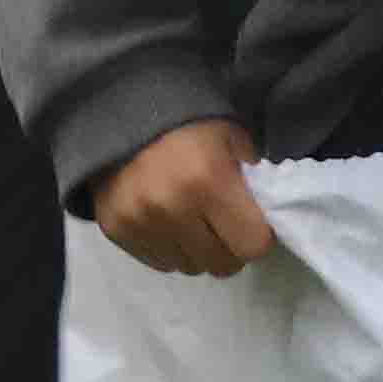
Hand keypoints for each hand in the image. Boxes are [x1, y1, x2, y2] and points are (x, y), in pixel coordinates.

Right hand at [92, 119, 278, 276]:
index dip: (259, 236)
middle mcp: (173, 209)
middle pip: (222, 265)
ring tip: (194, 222)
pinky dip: (171, 250)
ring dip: (199, 251)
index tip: (253, 223)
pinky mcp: (117, 231)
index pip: (252, 245)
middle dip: (230, 248)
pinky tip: (168, 223)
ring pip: (190, 267)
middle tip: (225, 226)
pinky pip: (160, 262)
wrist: (120, 113)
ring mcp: (141, 224)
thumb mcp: (232, 137)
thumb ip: (253, 176)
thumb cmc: (187, 124)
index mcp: (209, 181)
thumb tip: (264, 212)